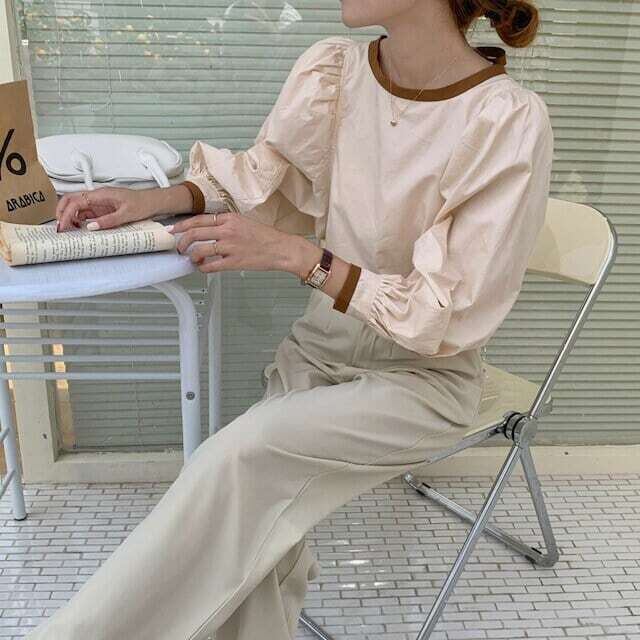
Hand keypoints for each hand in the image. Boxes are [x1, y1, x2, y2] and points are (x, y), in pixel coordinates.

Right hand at [55, 187, 154, 232]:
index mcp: (101, 194)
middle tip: (60, 227)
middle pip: (71, 200)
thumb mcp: (126, 214)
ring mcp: (99, 203)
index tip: (63, 226)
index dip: (66, 214)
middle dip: (61, 212)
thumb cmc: (142, 204)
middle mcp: (97, 197)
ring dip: (69, 217)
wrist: (153, 202)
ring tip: (68, 230)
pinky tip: (80, 228)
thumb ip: (108, 220)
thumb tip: (91, 227)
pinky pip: (86, 213)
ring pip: (76, 207)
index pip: (76, 202)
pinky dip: (79, 220)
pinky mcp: (102, 209)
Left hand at [170, 212, 321, 275]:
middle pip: (195, 233)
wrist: (281, 249)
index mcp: (229, 218)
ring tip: (192, 259)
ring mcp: (230, 246)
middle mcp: (228, 230)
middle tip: (179, 247)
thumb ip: (226, 223)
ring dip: (191, 256)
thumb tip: (208, 229)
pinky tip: (204, 268)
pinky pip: (211, 266)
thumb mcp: (244, 222)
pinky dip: (203, 268)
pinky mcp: (234, 262)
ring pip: (200, 250)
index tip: (173, 230)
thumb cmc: (266, 237)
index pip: (199, 219)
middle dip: (182, 241)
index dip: (183, 225)